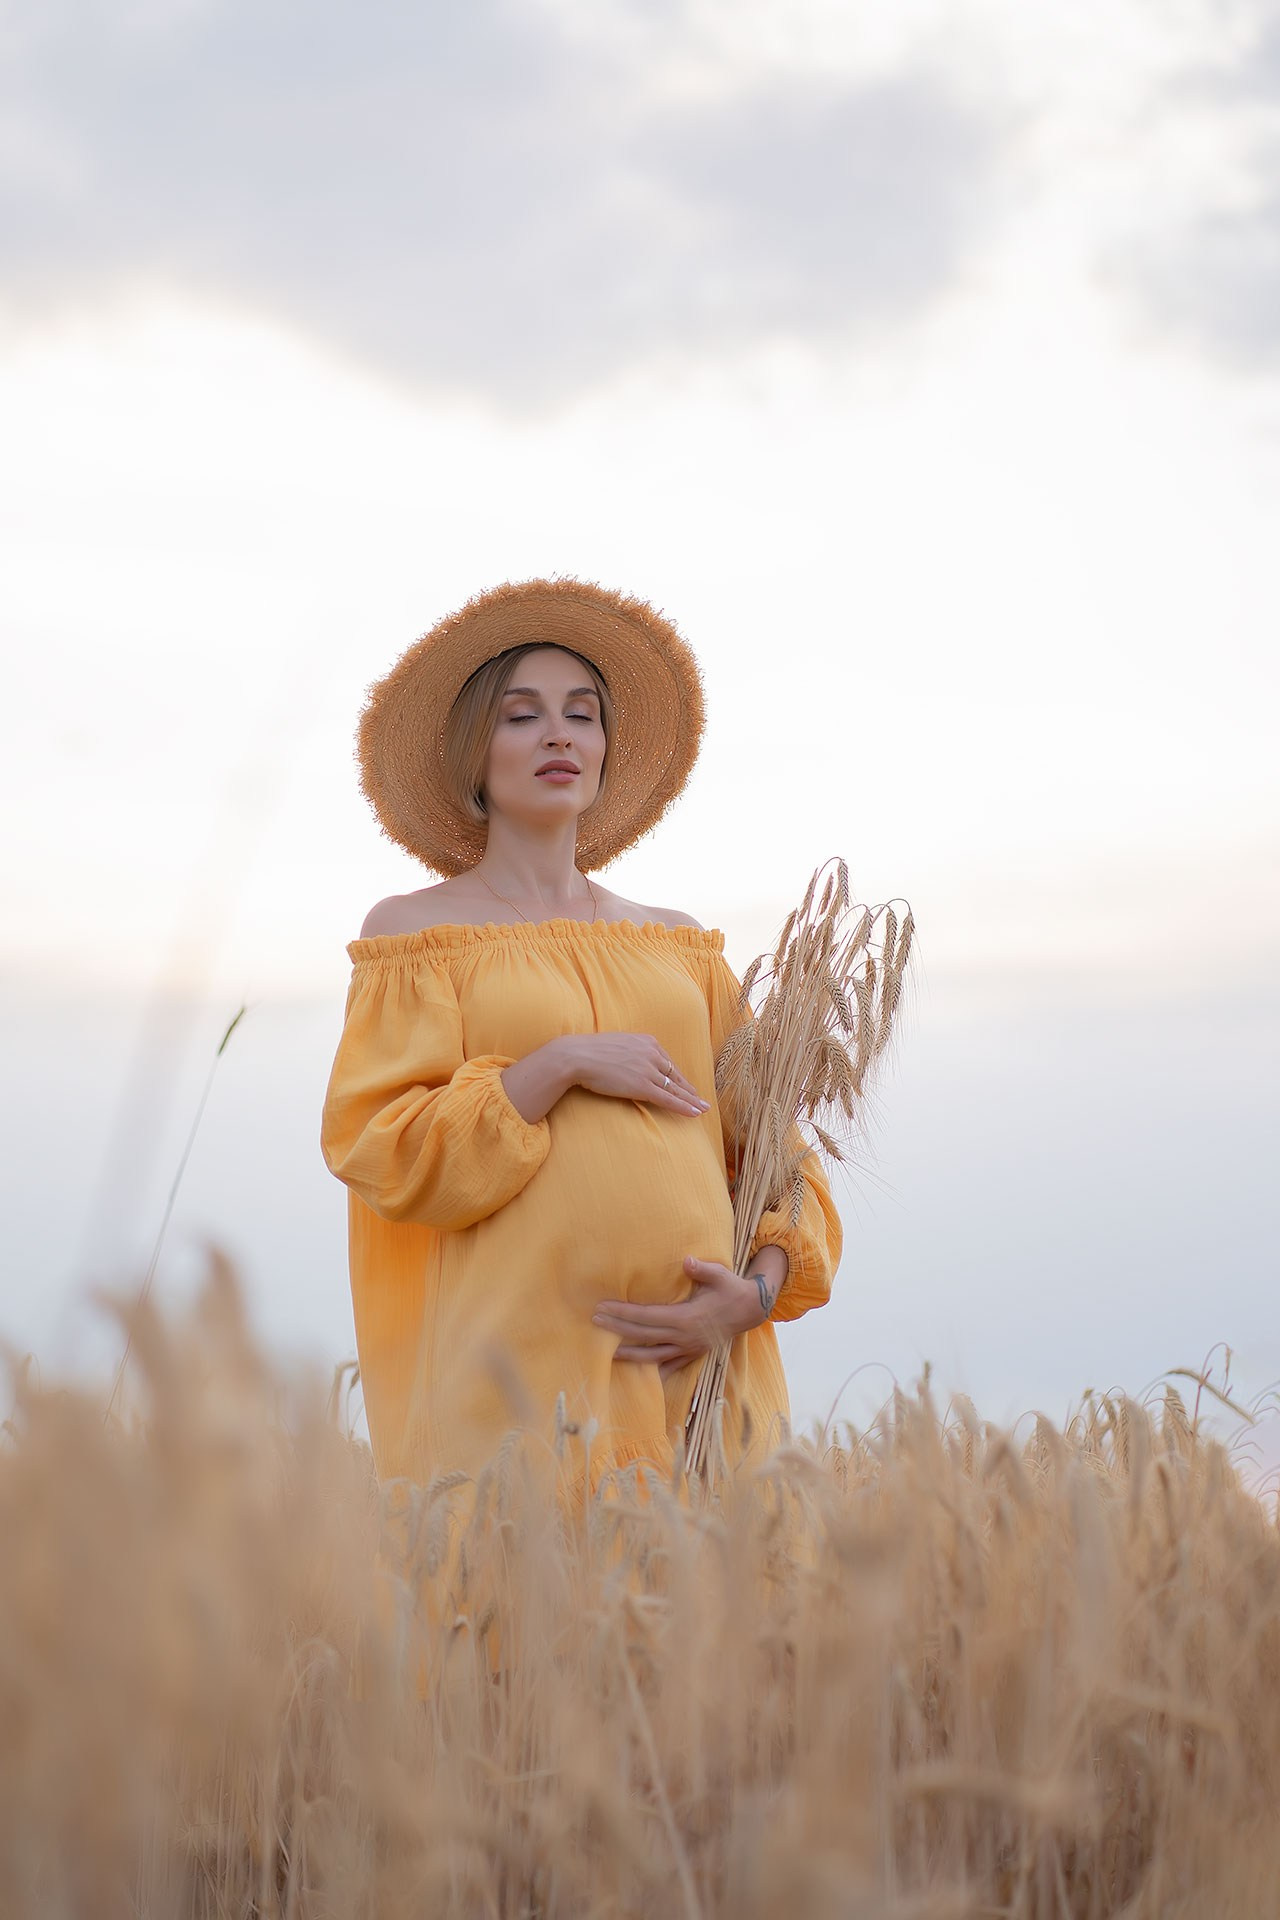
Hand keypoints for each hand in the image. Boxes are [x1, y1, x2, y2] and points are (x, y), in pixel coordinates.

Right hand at [566, 1033, 708, 1116]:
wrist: (577, 1056)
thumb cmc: (590, 1051)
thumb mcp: (617, 1044)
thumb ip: (630, 1052)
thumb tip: (630, 1061)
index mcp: (647, 1042)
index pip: (667, 1062)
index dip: (678, 1076)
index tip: (685, 1085)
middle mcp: (652, 1054)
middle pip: (675, 1076)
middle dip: (689, 1089)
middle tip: (700, 1099)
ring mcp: (649, 1070)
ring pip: (675, 1089)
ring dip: (691, 1100)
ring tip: (702, 1109)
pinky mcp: (643, 1086)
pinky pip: (668, 1099)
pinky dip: (684, 1107)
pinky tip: (695, 1113)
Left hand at [592, 1251, 786, 1379]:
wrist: (752, 1309)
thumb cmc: (732, 1288)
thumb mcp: (720, 1275)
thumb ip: (702, 1269)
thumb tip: (686, 1261)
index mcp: (687, 1318)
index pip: (647, 1317)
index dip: (623, 1313)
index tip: (603, 1309)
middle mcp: (685, 1337)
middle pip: (644, 1336)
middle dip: (618, 1329)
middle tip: (595, 1321)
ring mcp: (690, 1349)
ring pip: (654, 1356)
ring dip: (631, 1355)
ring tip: (609, 1354)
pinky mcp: (694, 1354)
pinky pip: (671, 1366)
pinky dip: (655, 1372)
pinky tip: (642, 1378)